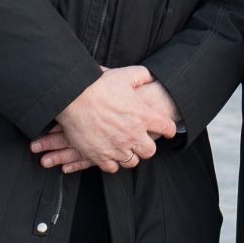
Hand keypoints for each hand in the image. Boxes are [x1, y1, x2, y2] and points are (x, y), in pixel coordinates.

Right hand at [33, 67, 177, 173]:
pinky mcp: (100, 156)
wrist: (73, 98)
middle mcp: (133, 134)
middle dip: (147, 146)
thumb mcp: (126, 74)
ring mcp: (117, 147)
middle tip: (142, 141)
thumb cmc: (99, 85)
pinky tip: (111, 154)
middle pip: (150, 151)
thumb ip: (142, 76)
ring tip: (125, 148)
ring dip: (130, 155)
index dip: (169, 129)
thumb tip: (151, 78)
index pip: (167, 128)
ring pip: (132, 162)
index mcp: (143, 115)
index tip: (168, 130)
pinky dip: (113, 163)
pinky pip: (113, 168)